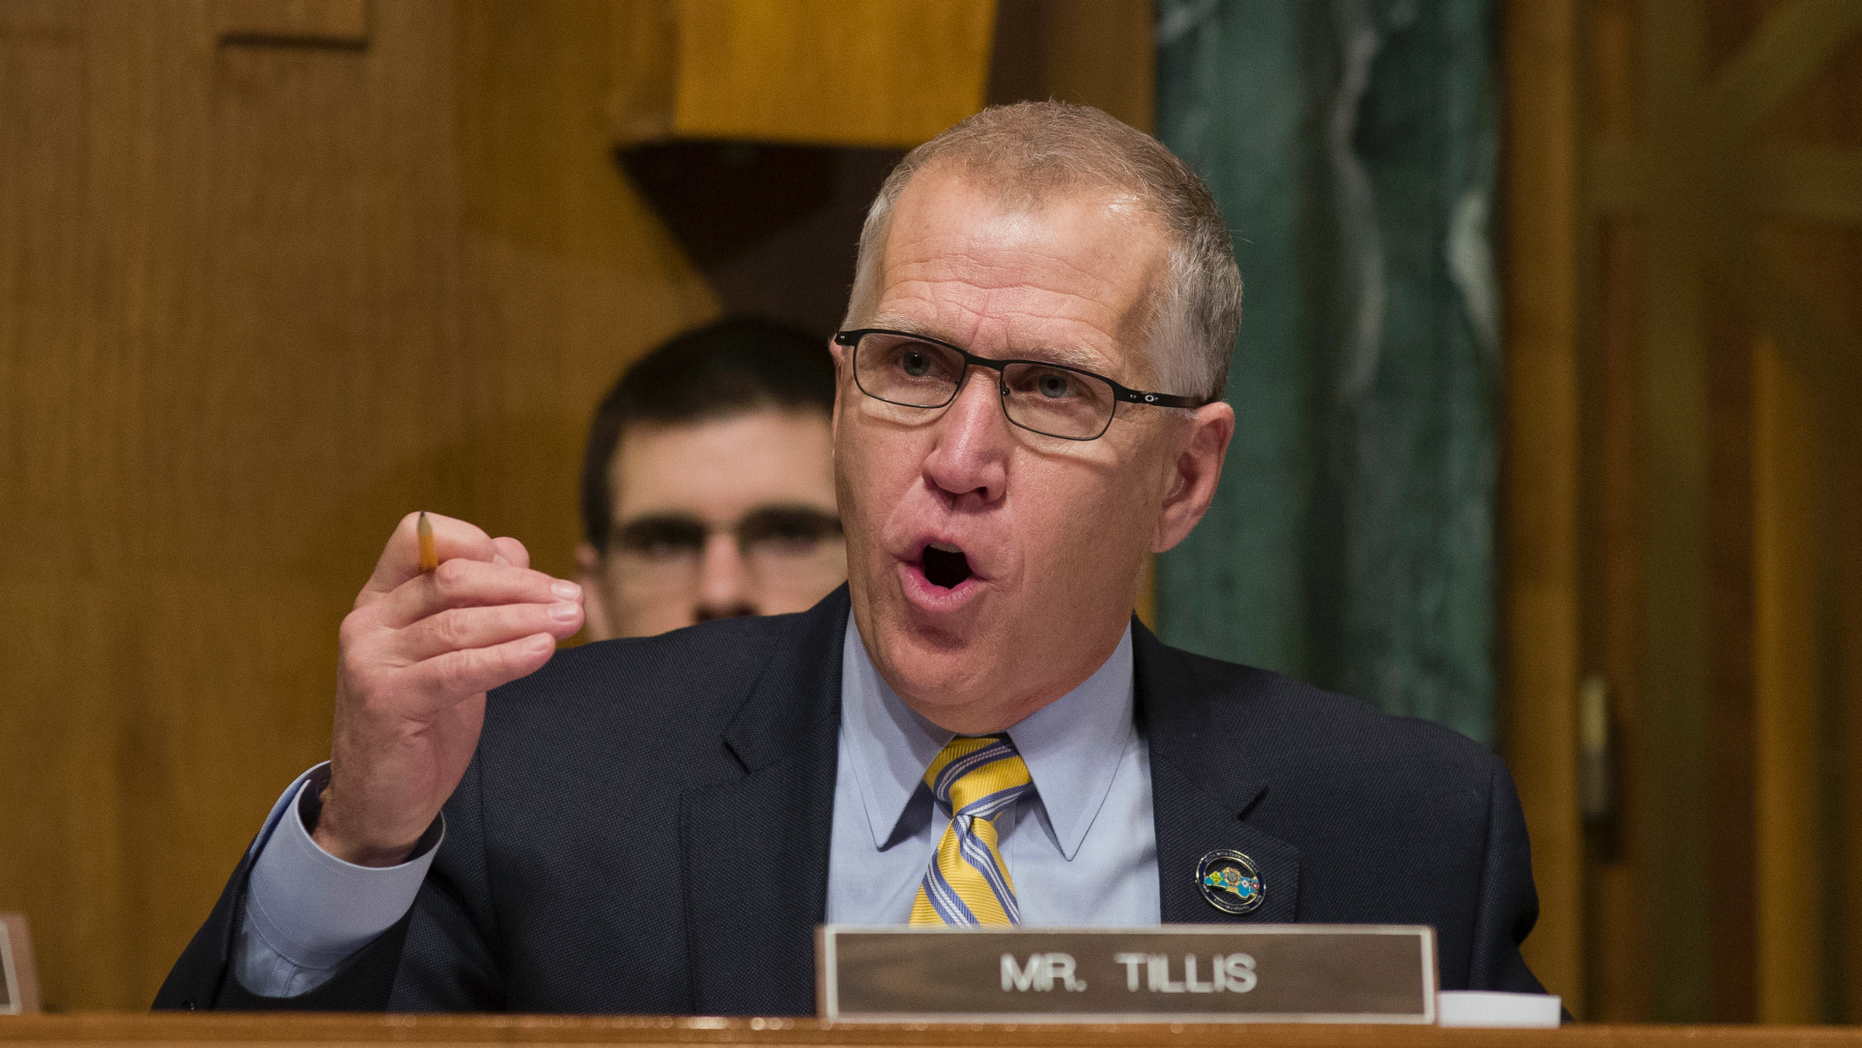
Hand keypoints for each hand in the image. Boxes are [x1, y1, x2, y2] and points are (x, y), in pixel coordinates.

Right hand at [312, 513, 583, 865]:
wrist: (380, 800)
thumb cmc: (422, 719)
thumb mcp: (451, 651)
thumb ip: (475, 603)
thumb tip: (514, 549)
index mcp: (381, 598)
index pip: (418, 535)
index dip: (477, 543)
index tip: (528, 568)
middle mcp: (368, 621)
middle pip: (452, 576)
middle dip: (521, 585)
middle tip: (571, 598)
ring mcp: (371, 660)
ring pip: (458, 623)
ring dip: (525, 618)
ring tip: (570, 620)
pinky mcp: (386, 702)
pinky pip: (457, 670)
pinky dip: (505, 658)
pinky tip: (542, 651)